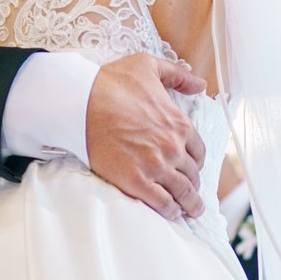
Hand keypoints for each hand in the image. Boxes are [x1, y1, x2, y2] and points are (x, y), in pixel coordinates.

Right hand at [85, 54, 207, 219]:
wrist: (81, 102)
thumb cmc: (111, 82)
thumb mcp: (148, 66)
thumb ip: (177, 75)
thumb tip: (199, 84)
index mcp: (179, 123)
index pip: (198, 151)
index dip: (196, 162)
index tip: (192, 168)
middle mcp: (172, 147)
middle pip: (192, 174)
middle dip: (193, 185)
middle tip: (192, 194)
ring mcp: (156, 166)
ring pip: (182, 192)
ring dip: (189, 204)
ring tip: (190, 210)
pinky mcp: (135, 181)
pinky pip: (162, 203)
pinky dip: (169, 211)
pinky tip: (171, 213)